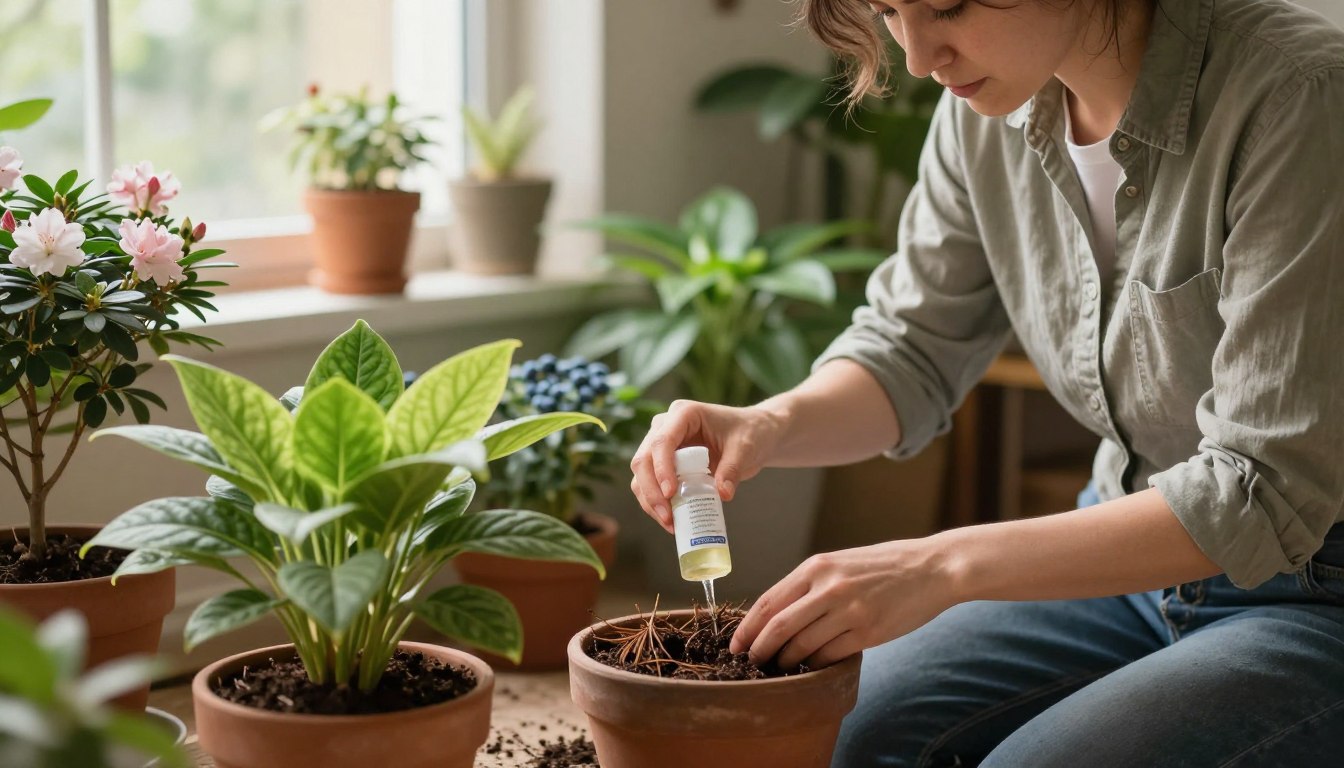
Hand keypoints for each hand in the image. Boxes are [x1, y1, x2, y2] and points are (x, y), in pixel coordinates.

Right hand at [628, 399, 784, 532]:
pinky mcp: (663, 463)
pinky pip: (651, 484)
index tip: (671, 493)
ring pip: (642, 475)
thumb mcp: (745, 448)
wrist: (753, 434)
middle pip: (644, 459)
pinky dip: (657, 503)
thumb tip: (723, 494)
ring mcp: (661, 445)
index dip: (662, 468)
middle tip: (668, 517)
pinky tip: (672, 520)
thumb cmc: (749, 433)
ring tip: (671, 524)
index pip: (662, 441)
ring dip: (650, 501)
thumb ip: (732, 469)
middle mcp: (665, 426)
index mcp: (683, 414)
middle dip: (652, 491)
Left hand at [729, 537, 958, 668]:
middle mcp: (829, 587)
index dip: (747, 627)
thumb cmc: (884, 566)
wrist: (932, 568)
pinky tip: (813, 667)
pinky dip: (816, 665)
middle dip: (760, 650)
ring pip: (802, 645)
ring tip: (781, 668)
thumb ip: (811, 584)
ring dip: (787, 661)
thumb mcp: (841, 563)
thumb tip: (777, 614)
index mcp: (817, 567)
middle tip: (752, 664)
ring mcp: (849, 610)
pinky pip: (830, 655)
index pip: (769, 601)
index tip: (736, 645)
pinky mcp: (869, 631)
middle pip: (779, 627)